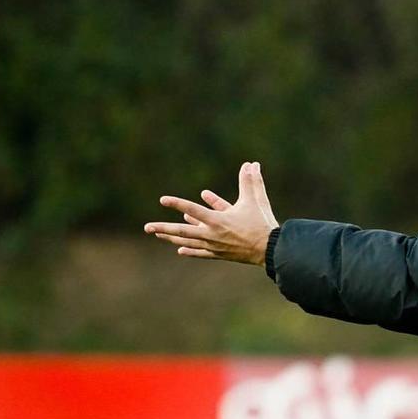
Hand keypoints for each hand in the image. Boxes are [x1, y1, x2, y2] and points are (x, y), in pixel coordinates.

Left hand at [144, 162, 278, 264]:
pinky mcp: (220, 254)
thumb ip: (251, 181)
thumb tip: (252, 164)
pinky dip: (190, 251)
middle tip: (147, 228)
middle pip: (182, 231)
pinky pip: (201, 253)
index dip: (177, 203)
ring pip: (188, 242)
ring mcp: (214, 246)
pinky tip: (180, 250)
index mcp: (218, 220)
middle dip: (163, 229)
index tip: (162, 200)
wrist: (271, 249)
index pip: (192, 209)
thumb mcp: (256, 200)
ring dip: (172, 238)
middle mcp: (212, 234)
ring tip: (158, 235)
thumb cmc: (262, 222)